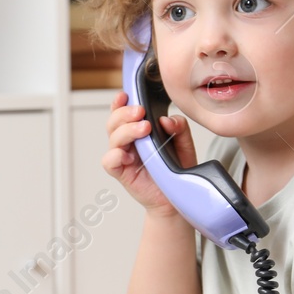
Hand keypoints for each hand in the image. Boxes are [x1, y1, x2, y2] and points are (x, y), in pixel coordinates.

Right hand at [101, 91, 198, 217]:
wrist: (177, 198)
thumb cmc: (177, 170)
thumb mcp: (184, 145)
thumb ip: (179, 128)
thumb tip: (167, 120)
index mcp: (139, 130)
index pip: (124, 112)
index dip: (121, 102)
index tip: (127, 94)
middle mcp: (129, 142)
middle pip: (115, 121)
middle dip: (125, 113)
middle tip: (140, 113)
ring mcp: (124, 157)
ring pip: (113, 138)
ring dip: (125, 130)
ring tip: (144, 129)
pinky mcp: (121, 173)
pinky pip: (109, 162)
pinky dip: (114, 155)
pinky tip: (128, 155)